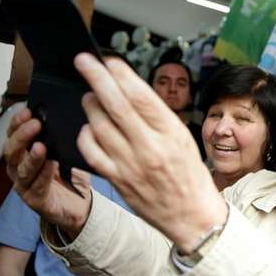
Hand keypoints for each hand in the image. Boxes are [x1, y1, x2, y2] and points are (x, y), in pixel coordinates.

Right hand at [3, 108, 91, 237]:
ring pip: (22, 169)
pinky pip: (38, 185)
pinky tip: (52, 164)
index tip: (27, 110)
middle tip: (35, 124)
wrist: (79, 204)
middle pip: (11, 151)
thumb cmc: (69, 174)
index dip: (17, 122)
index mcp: (22, 153)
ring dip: (31, 156)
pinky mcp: (35, 200)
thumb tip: (62, 115)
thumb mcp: (64, 151)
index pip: (13, 134)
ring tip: (40, 146)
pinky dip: (44, 174)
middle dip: (21, 136)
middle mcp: (18, 168)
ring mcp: (25, 185)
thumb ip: (59, 137)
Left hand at [74, 53, 226, 253]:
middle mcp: (150, 147)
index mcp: (171, 133)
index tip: (109, 60)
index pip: (142, 96)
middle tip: (84, 60)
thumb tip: (129, 89)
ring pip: (99, 125)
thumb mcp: (182, 138)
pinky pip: (92, 151)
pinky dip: (86, 134)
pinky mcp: (117, 180)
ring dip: (90, 105)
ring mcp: (131, 165)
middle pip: (116, 105)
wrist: (192, 215)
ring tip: (90, 95)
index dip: (122, 75)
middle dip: (97, 78)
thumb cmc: (189, 174)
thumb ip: (157, 116)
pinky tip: (90, 127)